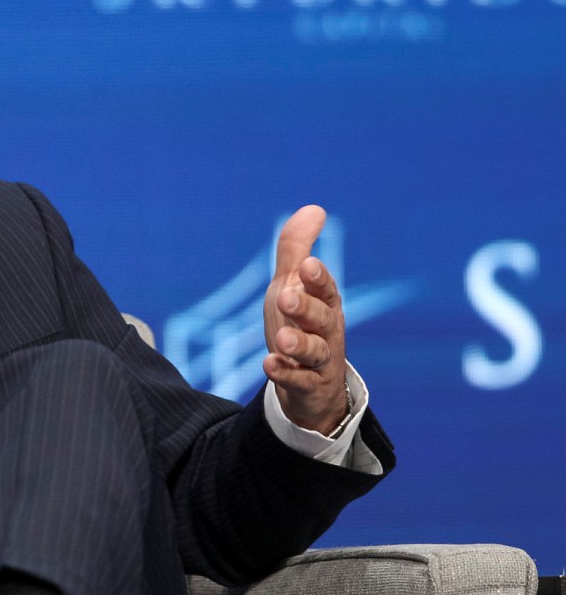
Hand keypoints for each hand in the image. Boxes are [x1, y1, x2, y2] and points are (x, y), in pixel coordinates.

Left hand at [263, 205, 349, 433]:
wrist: (312, 385)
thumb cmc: (301, 325)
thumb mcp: (293, 286)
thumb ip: (297, 250)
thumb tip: (315, 208)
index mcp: (323, 303)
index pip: (324, 287)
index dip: (317, 278)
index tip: (307, 265)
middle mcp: (325, 330)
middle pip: (320, 317)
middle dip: (305, 306)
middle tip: (285, 296)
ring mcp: (318, 360)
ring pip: (314, 351)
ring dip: (299, 343)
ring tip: (282, 338)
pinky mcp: (306, 385)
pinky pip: (298, 380)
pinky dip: (285, 373)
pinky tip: (269, 364)